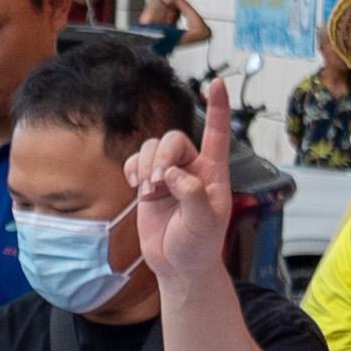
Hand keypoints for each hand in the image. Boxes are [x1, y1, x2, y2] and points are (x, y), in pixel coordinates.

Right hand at [119, 124, 235, 302]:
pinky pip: (136, 162)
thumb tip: (174, 174)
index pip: (217, 133)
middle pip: (173, 139)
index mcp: (213, 172)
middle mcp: (192, 168)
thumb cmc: (198, 246)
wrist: (178, 266)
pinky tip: (136, 186)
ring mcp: (169, 175)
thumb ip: (193, 194)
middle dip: (161, 157)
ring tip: (147, 192)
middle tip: (157, 185)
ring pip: (152, 148)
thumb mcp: (204, 223)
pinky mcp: (149, 185)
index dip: (218, 107)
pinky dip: (132, 170)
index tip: (216, 83)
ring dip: (145, 166)